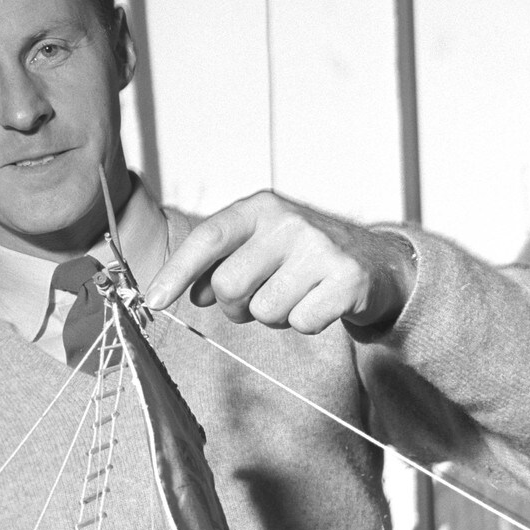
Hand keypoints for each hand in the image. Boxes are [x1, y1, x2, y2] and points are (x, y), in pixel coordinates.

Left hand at [145, 191, 416, 333]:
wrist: (375, 260)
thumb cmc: (303, 255)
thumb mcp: (260, 244)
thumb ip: (221, 263)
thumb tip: (193, 295)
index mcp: (260, 207)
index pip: (208, 238)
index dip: (177, 272)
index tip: (153, 301)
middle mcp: (289, 221)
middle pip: (230, 285)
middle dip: (236, 306)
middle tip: (256, 299)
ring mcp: (320, 248)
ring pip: (265, 311)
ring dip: (273, 317)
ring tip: (294, 295)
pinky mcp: (346, 279)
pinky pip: (301, 323)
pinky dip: (305, 323)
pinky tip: (318, 302)